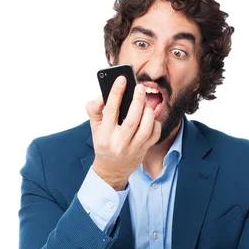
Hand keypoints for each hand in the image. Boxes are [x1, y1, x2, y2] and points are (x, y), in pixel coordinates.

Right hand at [86, 76, 160, 190]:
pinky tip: (149, 116)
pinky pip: (154, 134)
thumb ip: (95, 109)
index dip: (116, 93)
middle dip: (137, 100)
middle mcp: (119, 142)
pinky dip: (154, 122)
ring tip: (145, 101)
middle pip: (132, 119)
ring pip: (145, 127)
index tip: (122, 79)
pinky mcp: (144, 150)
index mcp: (105, 134)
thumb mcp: (94, 127)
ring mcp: (133, 148)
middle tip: (140, 87)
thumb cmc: (103, 142)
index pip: (110, 111)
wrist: (112, 169)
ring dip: (147, 111)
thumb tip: (104, 94)